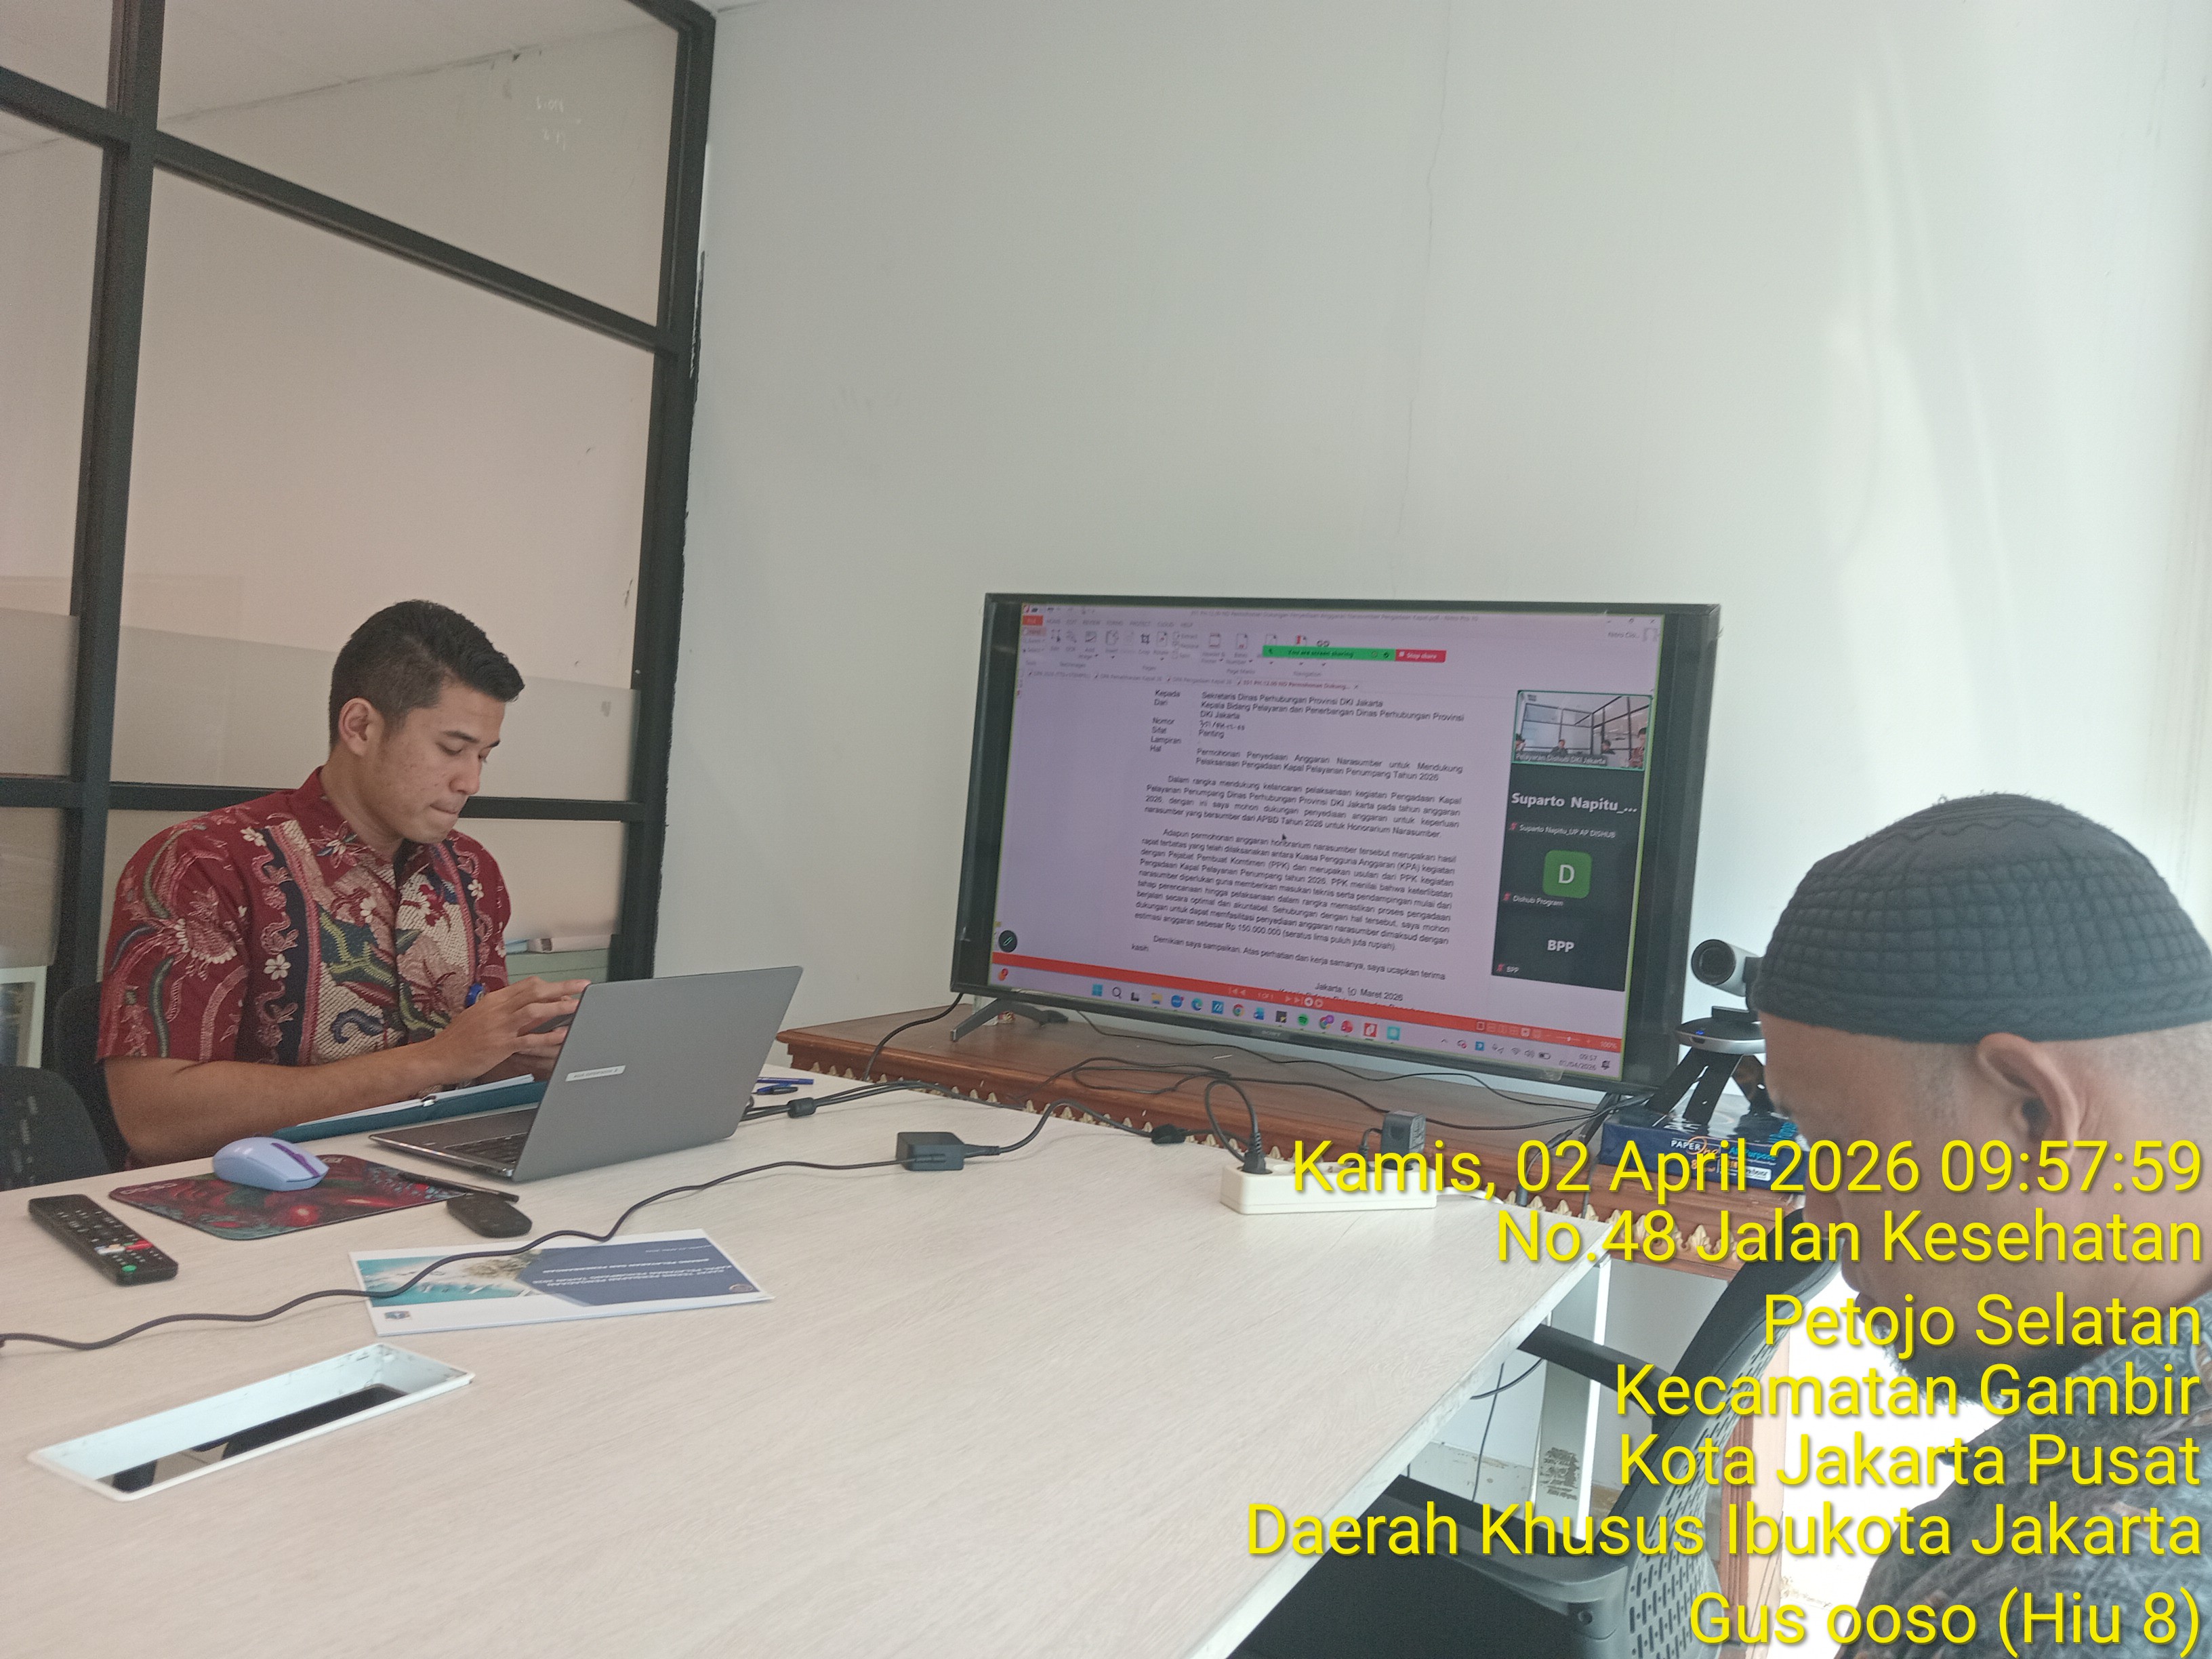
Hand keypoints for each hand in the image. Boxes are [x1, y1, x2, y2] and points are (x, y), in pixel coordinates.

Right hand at [429, 977, 587, 1081]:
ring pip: (534, 1011)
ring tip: (578, 1007)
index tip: (566, 986)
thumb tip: (521, 1006)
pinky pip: (529, 1039)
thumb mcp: (478, 1015)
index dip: (549, 985)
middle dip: (562, 987)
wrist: (438, 1056)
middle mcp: (498, 1009)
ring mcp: (500, 1027)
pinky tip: (562, 1035)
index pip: (526, 986)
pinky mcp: (501, 1046)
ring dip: (558, 1007)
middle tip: (583, 986)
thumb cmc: (458, 1039)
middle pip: (535, 991)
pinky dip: (547, 1036)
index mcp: (493, 1000)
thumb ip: (501, 1009)